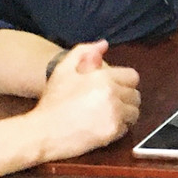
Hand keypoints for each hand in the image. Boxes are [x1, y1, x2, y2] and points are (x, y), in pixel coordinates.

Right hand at [28, 41, 140, 161]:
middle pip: (135, 96)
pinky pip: (126, 129)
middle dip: (125, 99)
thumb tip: (104, 45)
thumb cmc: (52, 101)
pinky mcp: (112, 132)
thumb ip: (84, 52)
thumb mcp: (63, 69)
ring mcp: (113, 114)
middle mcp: (112, 94)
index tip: (113, 88)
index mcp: (103, 77)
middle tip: (109, 103)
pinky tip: (102, 126)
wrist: (42, 131)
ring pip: (133, 113)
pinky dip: (117, 128)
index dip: (123, 82)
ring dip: (124, 114)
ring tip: (107, 115)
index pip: (133, 77)